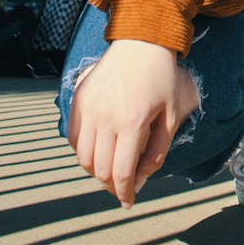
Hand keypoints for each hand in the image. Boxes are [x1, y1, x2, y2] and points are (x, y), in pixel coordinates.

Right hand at [67, 38, 195, 207]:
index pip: (122, 173)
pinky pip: (72, 136)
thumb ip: (157, 152)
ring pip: (82, 157)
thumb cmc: (161, 79)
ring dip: (95, 170)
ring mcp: (89, 108)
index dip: (125, 194)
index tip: (129, 202)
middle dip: (111, 186)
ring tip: (109, 170)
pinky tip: (97, 149)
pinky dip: (82, 150)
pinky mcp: (78, 99)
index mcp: (133, 123)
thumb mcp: (170, 116)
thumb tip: (140, 182)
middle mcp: (106, 117)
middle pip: (99, 170)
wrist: (141, 42)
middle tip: (121, 189)